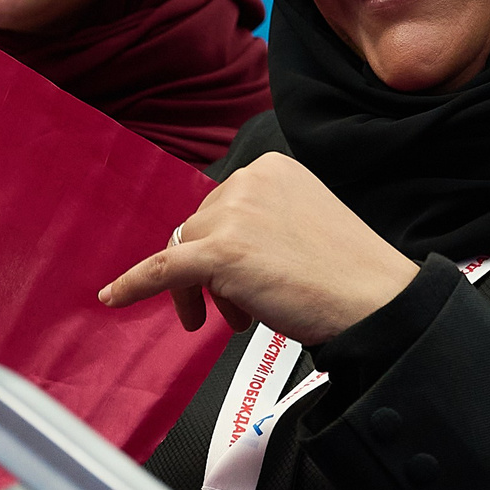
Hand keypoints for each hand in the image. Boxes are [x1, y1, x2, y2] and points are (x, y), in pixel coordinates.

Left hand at [99, 153, 420, 345]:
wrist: (375, 300)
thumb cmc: (348, 273)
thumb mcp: (301, 224)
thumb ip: (259, 223)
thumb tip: (209, 250)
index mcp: (270, 169)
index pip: (220, 206)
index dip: (222, 247)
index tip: (238, 276)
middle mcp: (247, 181)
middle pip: (198, 228)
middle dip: (210, 273)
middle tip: (239, 311)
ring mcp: (232, 215)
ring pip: (185, 253)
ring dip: (200, 292)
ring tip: (239, 320)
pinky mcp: (218, 253)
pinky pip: (162, 269)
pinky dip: (134, 284)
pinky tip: (115, 298)